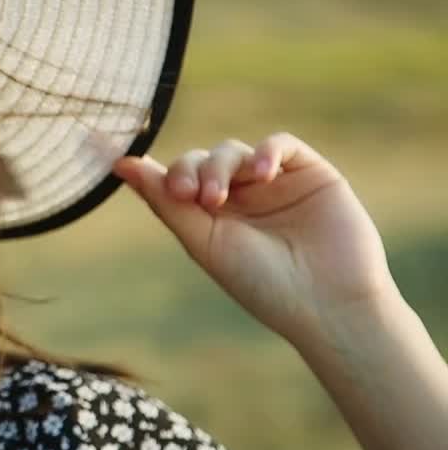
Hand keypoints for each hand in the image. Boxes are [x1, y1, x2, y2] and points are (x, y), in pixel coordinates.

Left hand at [112, 133, 397, 349]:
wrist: (329, 305)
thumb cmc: (262, 283)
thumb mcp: (205, 242)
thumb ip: (166, 201)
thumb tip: (121, 165)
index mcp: (211, 217)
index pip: (178, 179)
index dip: (162, 174)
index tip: (147, 176)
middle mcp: (241, 197)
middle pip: (202, 161)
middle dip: (191, 171)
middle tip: (194, 197)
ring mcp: (275, 183)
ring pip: (234, 150)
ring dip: (221, 166)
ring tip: (219, 197)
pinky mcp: (310, 173)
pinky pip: (280, 144)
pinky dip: (265, 152)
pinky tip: (260, 174)